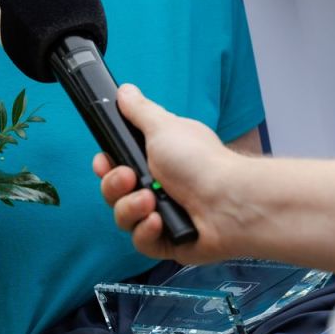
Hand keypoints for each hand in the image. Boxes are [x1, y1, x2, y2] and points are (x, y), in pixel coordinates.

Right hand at [93, 84, 236, 263]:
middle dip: (114, 186)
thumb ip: (139, 111)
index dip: (106, 166)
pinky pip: (141, 242)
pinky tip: (158, 222)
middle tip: (129, 179)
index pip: (116, 166)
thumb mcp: (163, 127)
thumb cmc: (200, 162)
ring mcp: (162, 216)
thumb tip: (125, 91)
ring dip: (130, 209)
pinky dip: (146, 231)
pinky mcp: (167, 242)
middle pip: (114, 193)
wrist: (229, 202)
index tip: (104, 161)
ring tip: (150, 202)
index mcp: (154, 160)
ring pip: (123, 218)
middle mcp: (156, 187)